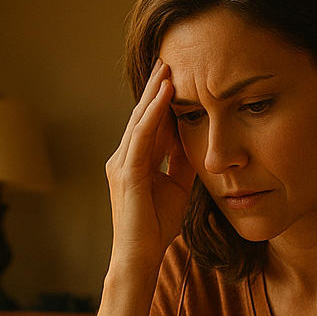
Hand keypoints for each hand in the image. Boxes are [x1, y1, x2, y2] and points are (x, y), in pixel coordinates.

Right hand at [105, 60, 194, 272]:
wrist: (141, 256)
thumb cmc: (156, 227)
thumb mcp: (177, 186)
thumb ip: (181, 161)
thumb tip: (195, 137)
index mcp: (134, 161)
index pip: (149, 123)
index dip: (161, 100)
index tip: (177, 75)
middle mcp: (123, 157)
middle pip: (141, 115)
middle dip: (155, 88)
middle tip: (168, 59)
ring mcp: (121, 164)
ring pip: (139, 120)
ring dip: (153, 93)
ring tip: (167, 68)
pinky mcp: (127, 173)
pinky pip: (141, 136)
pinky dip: (153, 114)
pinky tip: (164, 95)